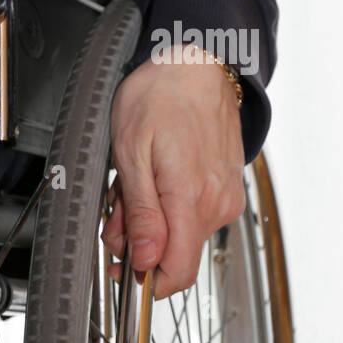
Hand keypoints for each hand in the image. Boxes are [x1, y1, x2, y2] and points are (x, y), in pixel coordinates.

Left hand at [103, 47, 245, 300]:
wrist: (195, 60)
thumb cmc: (159, 96)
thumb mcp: (132, 155)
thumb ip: (141, 215)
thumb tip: (145, 261)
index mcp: (191, 201)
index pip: (177, 274)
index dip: (147, 281)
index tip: (123, 270)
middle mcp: (216, 205)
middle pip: (173, 256)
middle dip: (138, 243)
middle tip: (115, 209)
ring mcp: (225, 197)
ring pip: (180, 236)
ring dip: (149, 221)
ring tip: (133, 184)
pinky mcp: (226, 189)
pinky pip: (194, 216)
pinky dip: (167, 206)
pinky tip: (155, 179)